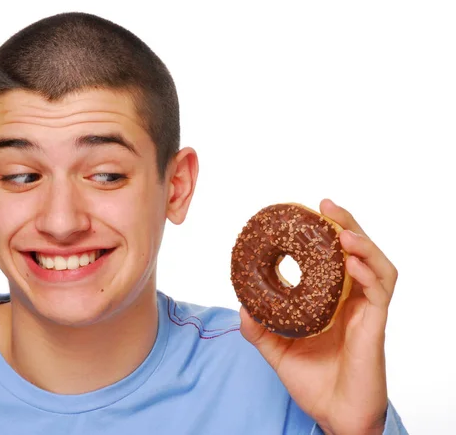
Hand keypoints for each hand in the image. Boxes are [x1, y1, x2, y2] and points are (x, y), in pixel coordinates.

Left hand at [240, 199, 396, 434]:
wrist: (333, 415)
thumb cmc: (313, 382)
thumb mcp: (277, 350)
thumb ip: (259, 328)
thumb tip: (241, 305)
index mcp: (332, 301)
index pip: (334, 258)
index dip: (326, 234)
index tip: (308, 213)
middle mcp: (352, 301)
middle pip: (358, 253)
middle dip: (346, 225)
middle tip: (326, 205)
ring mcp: (366, 312)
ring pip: (376, 266)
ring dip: (362, 244)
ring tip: (342, 230)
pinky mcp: (374, 327)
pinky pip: (378, 293)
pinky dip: (367, 273)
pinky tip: (351, 263)